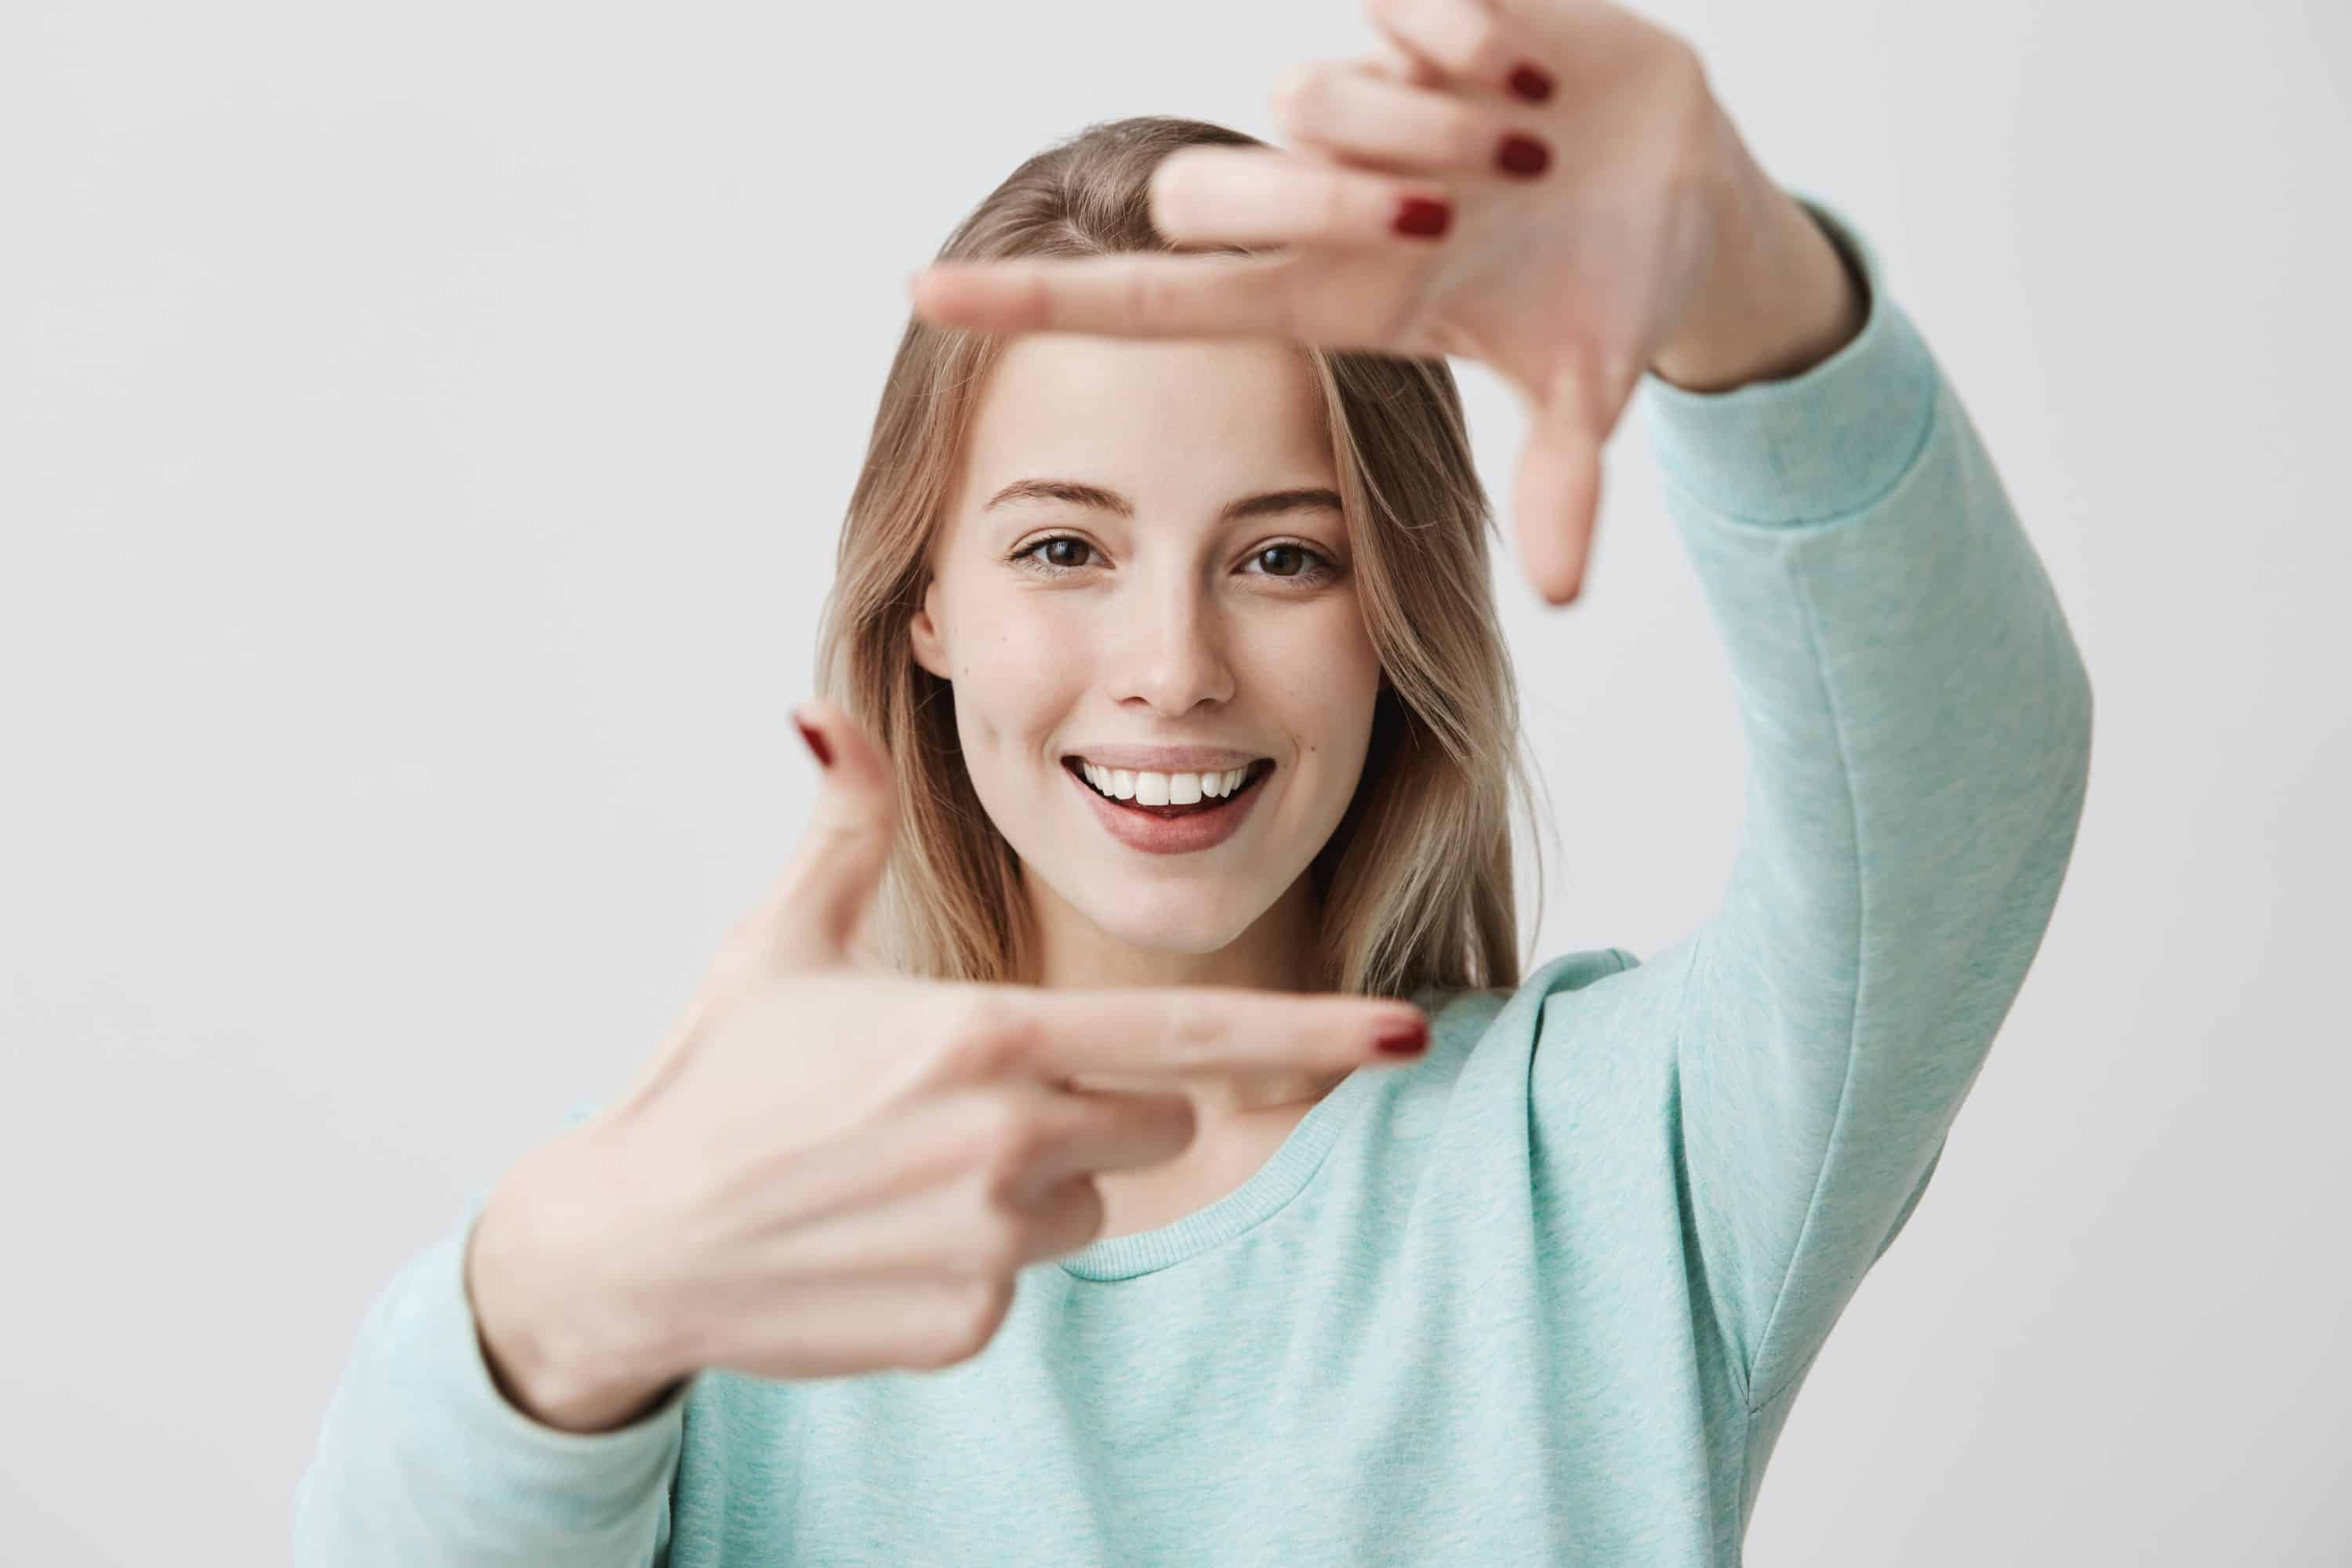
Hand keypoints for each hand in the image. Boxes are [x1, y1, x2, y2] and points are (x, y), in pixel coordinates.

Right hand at [466, 699, 1430, 1430]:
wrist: (629, 1244)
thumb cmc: (712, 1078)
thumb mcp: (782, 938)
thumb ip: (842, 822)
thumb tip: (823, 707)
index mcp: (985, 1035)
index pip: (1190, 1034)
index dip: (1310, 1034)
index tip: (1404, 1031)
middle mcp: (1006, 1141)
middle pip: (1158, 1117)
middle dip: (1101, 1099)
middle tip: (976, 1090)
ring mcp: (991, 1244)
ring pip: (1096, 1197)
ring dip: (1039, 1178)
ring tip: (913, 1164)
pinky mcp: (969, 1325)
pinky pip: (1028, 1277)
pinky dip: (980, 1255)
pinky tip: (886, 1233)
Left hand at [905, 0, 1749, 606]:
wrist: (1687, 195)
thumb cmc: (1606, 298)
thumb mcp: (1588, 390)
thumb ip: (1565, 480)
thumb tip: (1565, 600)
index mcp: (1332, 293)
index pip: (1150, 300)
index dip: (1039, 303)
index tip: (920, 297)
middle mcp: (1323, 198)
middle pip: (1206, 195)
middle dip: (1319, 193)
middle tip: (1461, 201)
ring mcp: (1365, 104)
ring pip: (1302, 97)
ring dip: (1425, 123)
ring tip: (1528, 143)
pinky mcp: (1424, 16)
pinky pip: (1396, 2)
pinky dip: (1460, 31)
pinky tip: (1530, 66)